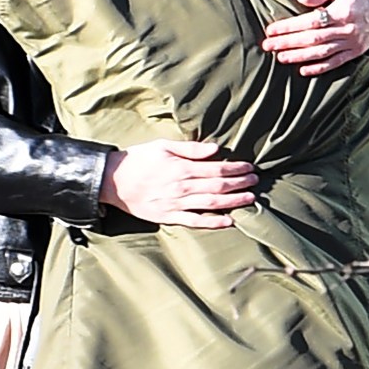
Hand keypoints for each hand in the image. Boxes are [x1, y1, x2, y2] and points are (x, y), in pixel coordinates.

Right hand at [99, 140, 257, 228]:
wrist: (113, 181)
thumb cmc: (138, 160)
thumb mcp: (163, 146)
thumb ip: (190, 149)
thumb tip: (215, 149)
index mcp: (181, 168)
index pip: (216, 168)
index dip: (236, 168)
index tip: (249, 167)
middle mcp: (182, 187)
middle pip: (218, 186)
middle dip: (240, 184)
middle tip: (255, 181)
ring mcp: (176, 204)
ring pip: (212, 204)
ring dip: (233, 202)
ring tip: (250, 199)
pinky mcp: (169, 217)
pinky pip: (195, 221)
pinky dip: (213, 223)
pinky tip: (228, 221)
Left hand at [262, 0, 368, 76]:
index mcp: (341, 12)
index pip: (309, 22)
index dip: (289, 27)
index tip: (271, 30)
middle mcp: (346, 30)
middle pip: (312, 39)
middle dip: (287, 43)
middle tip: (268, 46)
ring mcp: (352, 43)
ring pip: (322, 53)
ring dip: (299, 57)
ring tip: (280, 58)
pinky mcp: (356, 51)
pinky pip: (336, 62)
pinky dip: (320, 68)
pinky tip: (303, 70)